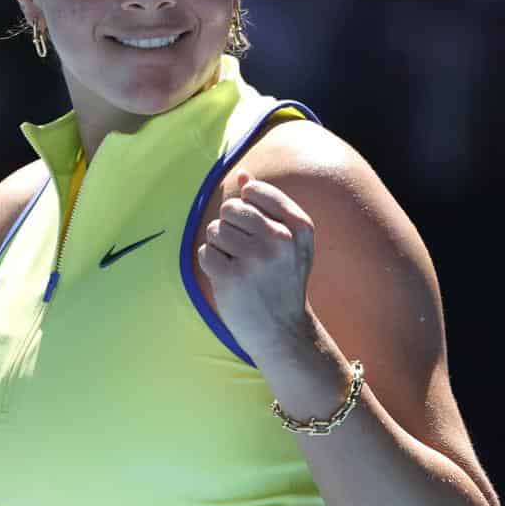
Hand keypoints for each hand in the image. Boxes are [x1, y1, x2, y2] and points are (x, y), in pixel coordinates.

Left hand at [195, 169, 314, 359]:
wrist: (282, 331)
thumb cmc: (281, 280)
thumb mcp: (288, 241)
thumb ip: (267, 205)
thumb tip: (242, 174)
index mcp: (299, 226)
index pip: (254, 191)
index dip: (247, 209)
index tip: (258, 232)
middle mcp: (280, 239)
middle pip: (230, 208)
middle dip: (230, 228)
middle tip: (245, 253)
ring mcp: (255, 259)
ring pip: (215, 230)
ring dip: (220, 247)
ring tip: (239, 267)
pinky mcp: (231, 278)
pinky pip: (205, 252)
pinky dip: (211, 264)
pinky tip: (229, 278)